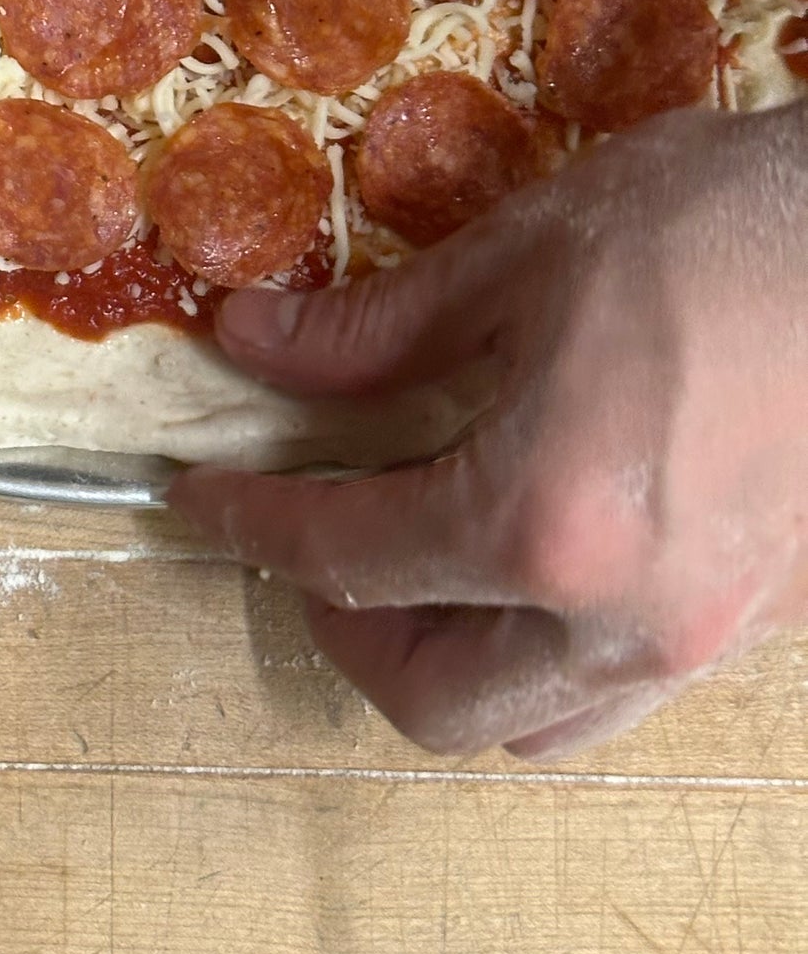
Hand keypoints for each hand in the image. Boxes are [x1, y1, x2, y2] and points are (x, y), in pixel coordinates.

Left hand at [168, 101, 807, 757]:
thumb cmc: (714, 228)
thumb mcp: (518, 258)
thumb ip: (374, 330)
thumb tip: (251, 344)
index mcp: (544, 522)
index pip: (351, 559)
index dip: (254, 527)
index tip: (201, 497)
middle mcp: (623, 616)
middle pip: (434, 699)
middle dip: (344, 630)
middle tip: (305, 538)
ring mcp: (702, 637)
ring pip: (536, 726)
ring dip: (447, 665)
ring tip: (406, 563)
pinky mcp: (761, 623)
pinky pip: (619, 693)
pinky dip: (541, 657)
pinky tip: (524, 562)